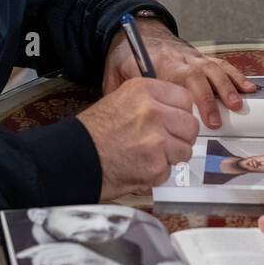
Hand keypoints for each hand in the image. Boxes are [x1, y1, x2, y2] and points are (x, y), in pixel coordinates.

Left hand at [16, 242, 127, 264]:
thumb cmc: (86, 264)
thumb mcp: (69, 260)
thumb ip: (56, 259)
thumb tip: (41, 262)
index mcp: (63, 245)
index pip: (43, 246)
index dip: (30, 251)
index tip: (19, 256)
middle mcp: (67, 246)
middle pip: (45, 250)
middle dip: (36, 258)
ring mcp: (72, 251)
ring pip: (51, 255)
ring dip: (46, 263)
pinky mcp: (78, 257)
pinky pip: (61, 260)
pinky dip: (56, 264)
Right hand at [78, 76, 199, 199]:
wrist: (73, 157)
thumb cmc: (93, 131)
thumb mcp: (121, 100)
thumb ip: (151, 101)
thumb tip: (177, 110)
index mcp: (144, 90)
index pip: (185, 98)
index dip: (180, 112)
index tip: (174, 120)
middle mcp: (153, 112)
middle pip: (190, 126)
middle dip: (180, 137)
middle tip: (164, 142)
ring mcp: (156, 140)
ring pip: (185, 150)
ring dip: (171, 157)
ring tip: (148, 155)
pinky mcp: (155, 166)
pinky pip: (169, 171)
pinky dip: (156, 174)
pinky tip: (138, 167)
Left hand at [104, 20, 255, 129]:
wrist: (138, 30)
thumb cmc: (127, 54)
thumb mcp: (114, 72)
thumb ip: (118, 92)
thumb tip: (119, 117)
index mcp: (160, 62)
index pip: (180, 80)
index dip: (192, 99)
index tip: (197, 117)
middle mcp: (180, 59)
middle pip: (201, 75)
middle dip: (212, 97)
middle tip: (219, 119)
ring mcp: (193, 57)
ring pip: (215, 68)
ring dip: (228, 86)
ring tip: (239, 103)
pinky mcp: (200, 58)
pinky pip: (221, 65)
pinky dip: (235, 75)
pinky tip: (248, 88)